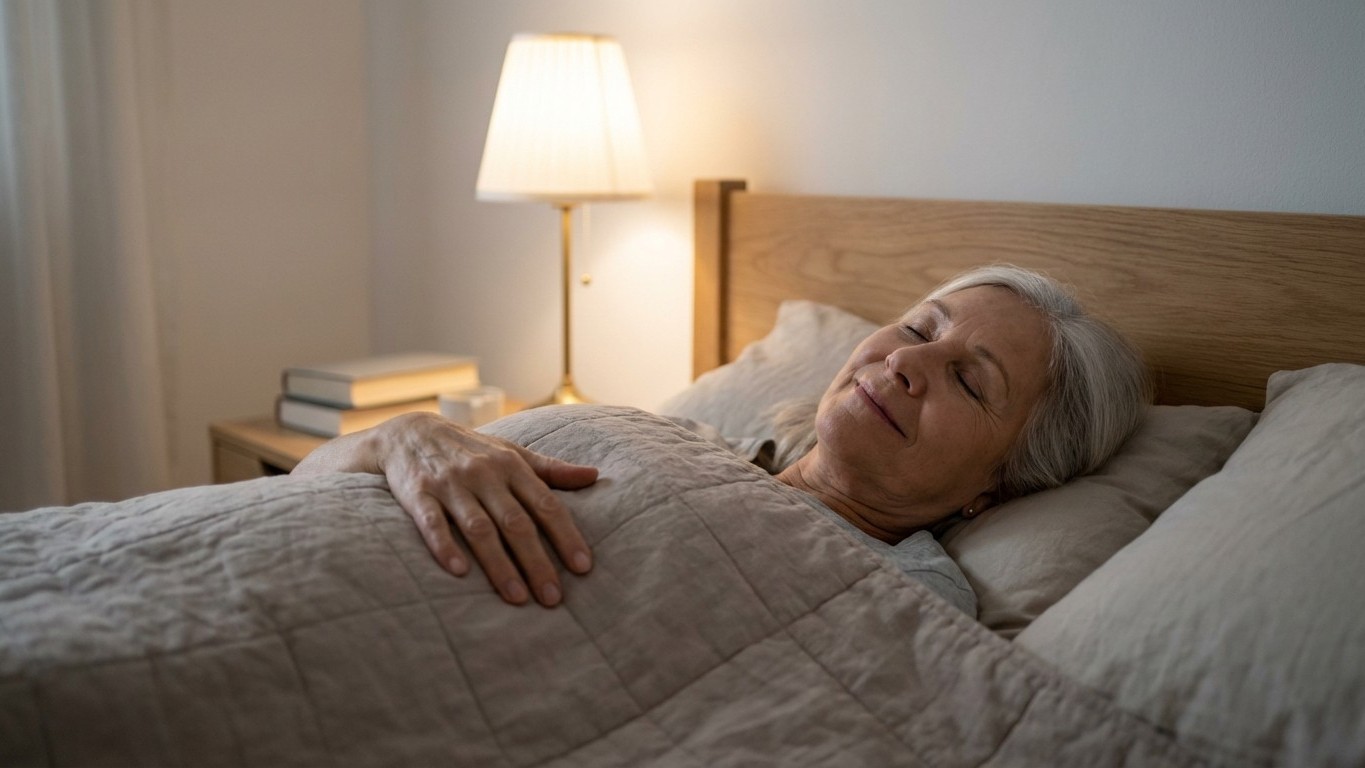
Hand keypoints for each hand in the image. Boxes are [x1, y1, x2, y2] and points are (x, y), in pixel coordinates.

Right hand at [293, 411, 597, 606]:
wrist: (409, 432)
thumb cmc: (471, 450)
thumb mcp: (511, 452)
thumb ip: (551, 469)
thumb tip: (595, 476)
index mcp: (511, 466)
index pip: (546, 505)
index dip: (566, 536)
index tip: (583, 568)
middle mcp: (484, 475)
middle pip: (516, 523)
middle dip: (537, 562)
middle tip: (553, 598)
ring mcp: (450, 484)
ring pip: (480, 529)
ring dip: (499, 565)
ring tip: (517, 598)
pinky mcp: (418, 494)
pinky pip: (433, 523)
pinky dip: (445, 546)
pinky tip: (459, 573)